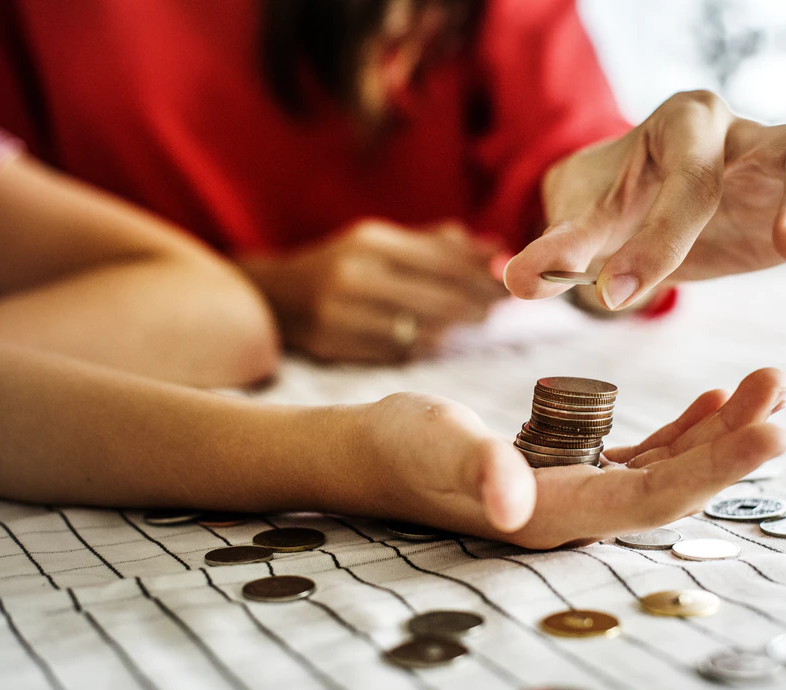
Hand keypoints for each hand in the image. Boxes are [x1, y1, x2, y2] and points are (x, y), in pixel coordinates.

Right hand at [243, 219, 507, 362]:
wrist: (276, 296)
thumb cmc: (342, 265)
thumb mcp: (382, 242)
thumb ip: (438, 244)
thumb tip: (496, 248)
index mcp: (371, 242)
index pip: (444, 261)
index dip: (482, 275)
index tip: (510, 282)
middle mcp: (354, 275)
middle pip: (438, 298)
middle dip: (477, 304)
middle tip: (500, 307)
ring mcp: (342, 313)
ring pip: (422, 330)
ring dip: (455, 328)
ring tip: (474, 320)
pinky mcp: (334, 344)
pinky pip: (397, 352)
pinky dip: (425, 346)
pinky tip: (437, 339)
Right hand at [350, 368, 785, 548]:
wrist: (375, 451)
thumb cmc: (401, 446)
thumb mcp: (437, 446)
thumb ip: (478, 470)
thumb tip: (511, 504)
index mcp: (555, 514)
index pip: (653, 499)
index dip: (716, 471)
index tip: (773, 434)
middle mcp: (577, 513)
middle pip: (676, 485)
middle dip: (734, 444)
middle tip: (780, 392)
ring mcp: (577, 492)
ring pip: (667, 468)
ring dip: (719, 432)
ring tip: (763, 387)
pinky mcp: (571, 469)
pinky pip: (642, 454)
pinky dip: (682, 429)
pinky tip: (711, 404)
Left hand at [504, 90, 785, 309]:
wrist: (637, 191)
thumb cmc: (612, 202)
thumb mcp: (583, 224)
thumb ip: (556, 251)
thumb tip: (512, 279)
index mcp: (682, 127)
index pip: (682, 178)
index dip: (653, 238)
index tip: (620, 297)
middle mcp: (743, 133)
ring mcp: (782, 163)